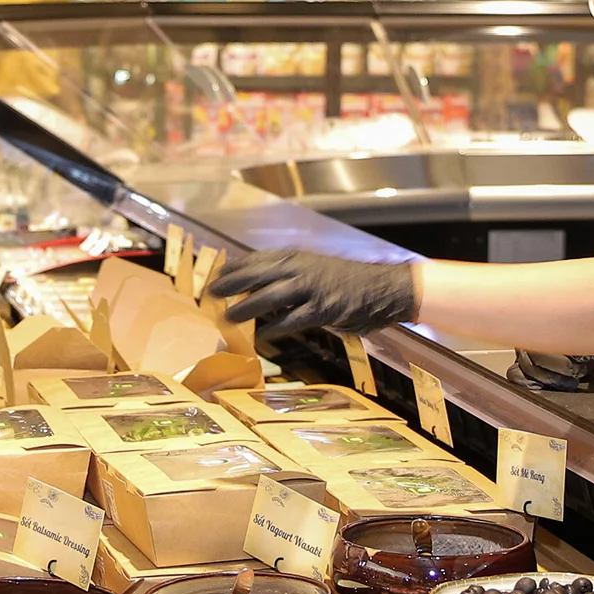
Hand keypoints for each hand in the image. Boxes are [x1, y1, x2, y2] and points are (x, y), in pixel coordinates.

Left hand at [209, 249, 419, 340]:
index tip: (216, 275)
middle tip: (211, 293)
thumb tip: (257, 286)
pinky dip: (275, 328)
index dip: (235, 267)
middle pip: (257, 274)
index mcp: (296, 257)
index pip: (257, 259)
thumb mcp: (313, 269)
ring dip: (247, 307)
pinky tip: (262, 336)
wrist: (381, 287)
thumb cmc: (344, 280)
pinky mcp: (322, 308)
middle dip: (232, 283)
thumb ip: (288, 275)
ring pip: (270, 296)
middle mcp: (300, 268)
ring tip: (228, 317)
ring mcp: (311, 288)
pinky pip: (292, 319)